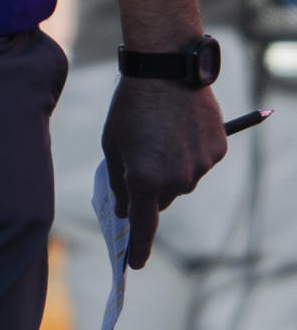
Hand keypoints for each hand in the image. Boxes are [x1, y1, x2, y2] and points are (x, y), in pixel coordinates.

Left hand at [101, 78, 226, 268]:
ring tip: (161, 132)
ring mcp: (200, 166)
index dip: (139, 248)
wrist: (166, 65)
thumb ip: (118, 182)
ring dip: (171, 167)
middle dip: (149, 187)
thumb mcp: (112, 143)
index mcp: (143, 179)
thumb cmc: (131, 104)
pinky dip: (191, 151)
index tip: (135, 264)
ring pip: (183, 180)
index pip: (143, 226)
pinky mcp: (217, 150)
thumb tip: (124, 210)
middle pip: (162, 199)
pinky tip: (181, 126)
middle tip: (140, 156)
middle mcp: (175, 179)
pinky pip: (200, 162)